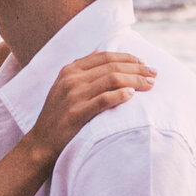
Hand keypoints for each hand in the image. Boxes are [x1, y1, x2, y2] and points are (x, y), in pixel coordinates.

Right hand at [30, 50, 154, 161]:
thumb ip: (81, 70)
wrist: (41, 143)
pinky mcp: (77, 113)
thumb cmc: (57, 116)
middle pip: (112, 67)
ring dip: (135, 81)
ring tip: (150, 85)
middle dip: (137, 69)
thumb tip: (100, 52)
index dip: (127, 58)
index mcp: (70, 70)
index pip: (105, 56)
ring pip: (112, 80)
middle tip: (155, 74)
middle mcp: (71, 79)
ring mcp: (73, 95)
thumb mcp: (63, 86)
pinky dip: (120, 95)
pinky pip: (104, 100)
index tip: (144, 63)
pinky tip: (132, 96)